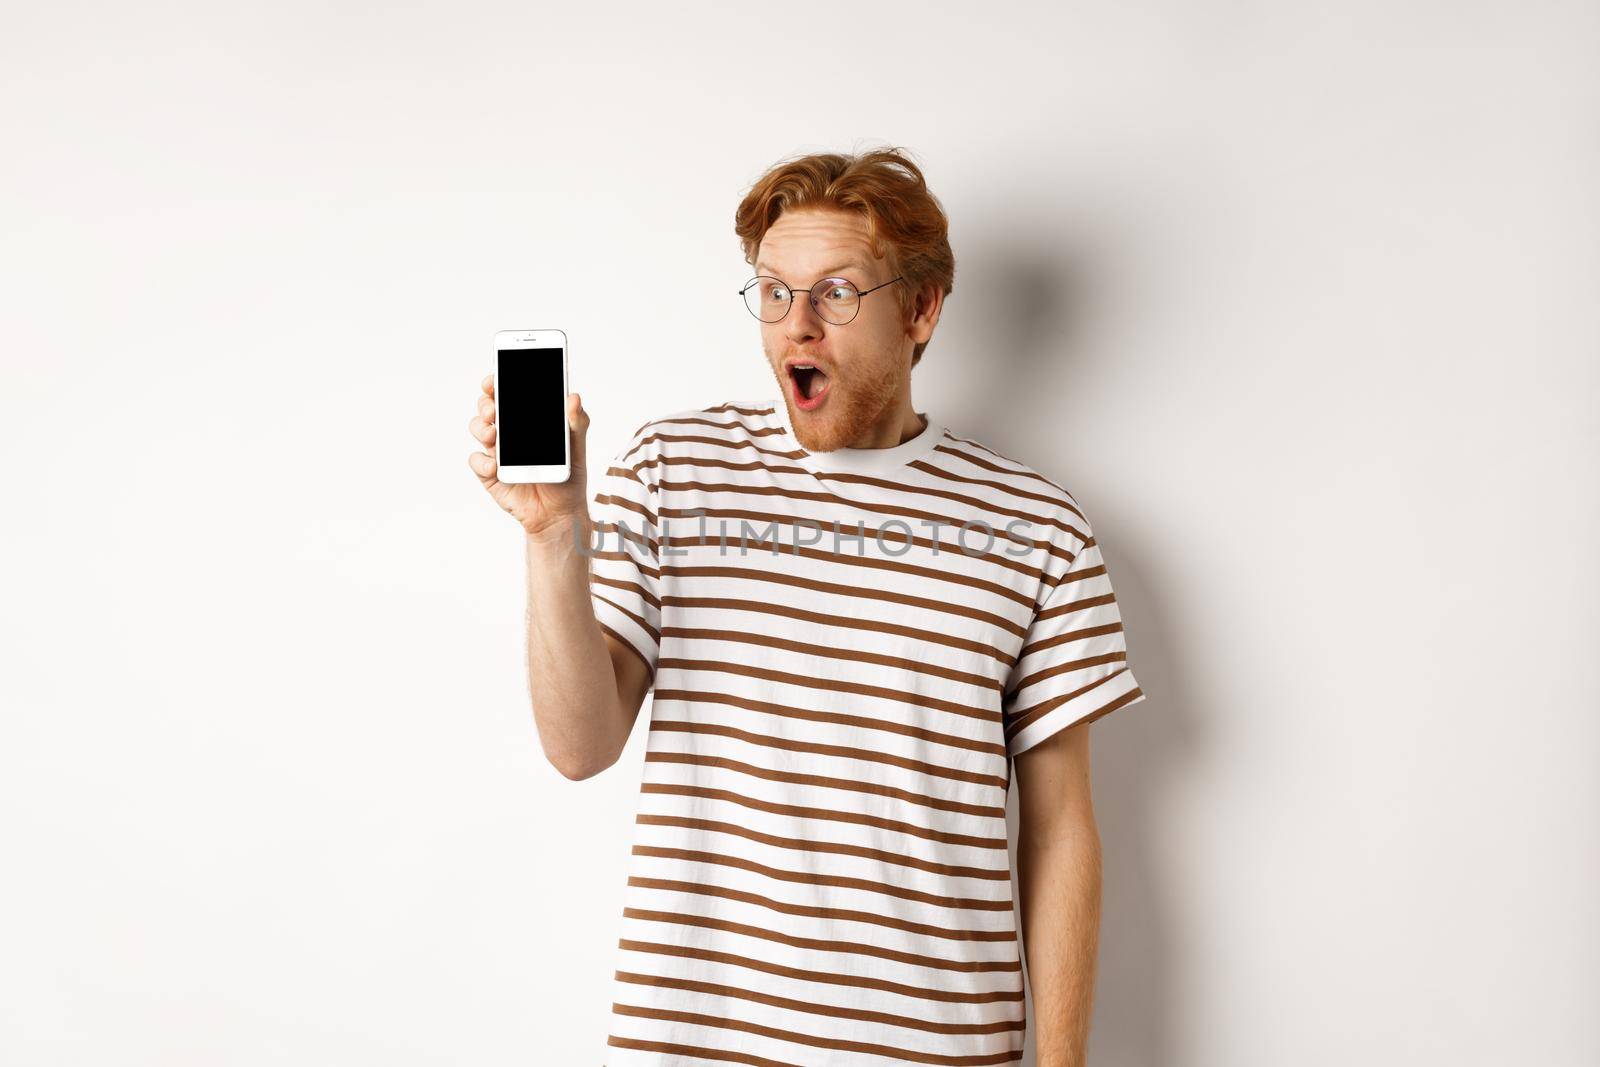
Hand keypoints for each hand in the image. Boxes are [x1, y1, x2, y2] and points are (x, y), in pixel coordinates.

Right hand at [468, 374, 590, 539]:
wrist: (561, 512)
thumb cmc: (569, 476)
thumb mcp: (577, 448)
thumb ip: (576, 422)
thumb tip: (574, 397)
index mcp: (527, 420)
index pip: (508, 394)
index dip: (497, 383)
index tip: (494, 379)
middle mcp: (509, 432)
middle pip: (488, 407)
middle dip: (486, 403)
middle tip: (494, 408)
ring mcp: (497, 451)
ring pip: (478, 429)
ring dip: (481, 427)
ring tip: (493, 434)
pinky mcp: (490, 473)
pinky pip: (477, 461)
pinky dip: (482, 461)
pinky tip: (494, 464)